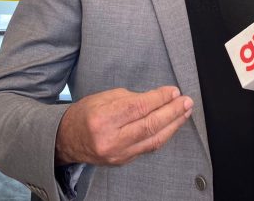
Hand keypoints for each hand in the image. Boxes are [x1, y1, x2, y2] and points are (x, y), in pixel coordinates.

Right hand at [55, 86, 192, 165]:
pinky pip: (148, 148)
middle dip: (172, 112)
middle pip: (149, 125)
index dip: (160, 99)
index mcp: (103, 118)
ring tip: (185, 112)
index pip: (139, 107)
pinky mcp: (122, 161)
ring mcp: (117, 154)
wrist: (67, 140)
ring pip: (153, 140)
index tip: (174, 91)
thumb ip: (132, 98)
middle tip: (186, 101)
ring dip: (173, 125)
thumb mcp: (105, 97)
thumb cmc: (86, 114)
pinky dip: (163, 135)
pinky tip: (172, 125)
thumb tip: (160, 98)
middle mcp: (110, 139)